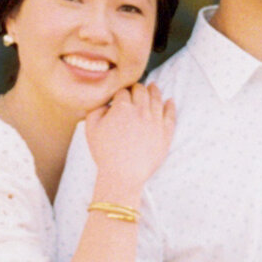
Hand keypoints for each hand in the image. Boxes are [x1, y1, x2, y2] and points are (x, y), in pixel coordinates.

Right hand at [83, 83, 175, 207]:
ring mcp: (155, 120)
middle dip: (137, 88)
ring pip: (157, 99)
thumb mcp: (91, 129)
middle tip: (135, 89)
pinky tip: (170, 101)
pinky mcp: (165, 132)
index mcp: (122, 107)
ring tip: (154, 87)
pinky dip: (170, 106)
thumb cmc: (105, 153)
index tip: (120, 95)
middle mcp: (141, 110)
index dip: (120, 92)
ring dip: (154, 91)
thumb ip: (95, 109)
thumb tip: (106, 102)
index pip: (123, 91)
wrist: (123, 175)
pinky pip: (170, 115)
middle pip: (141, 91)